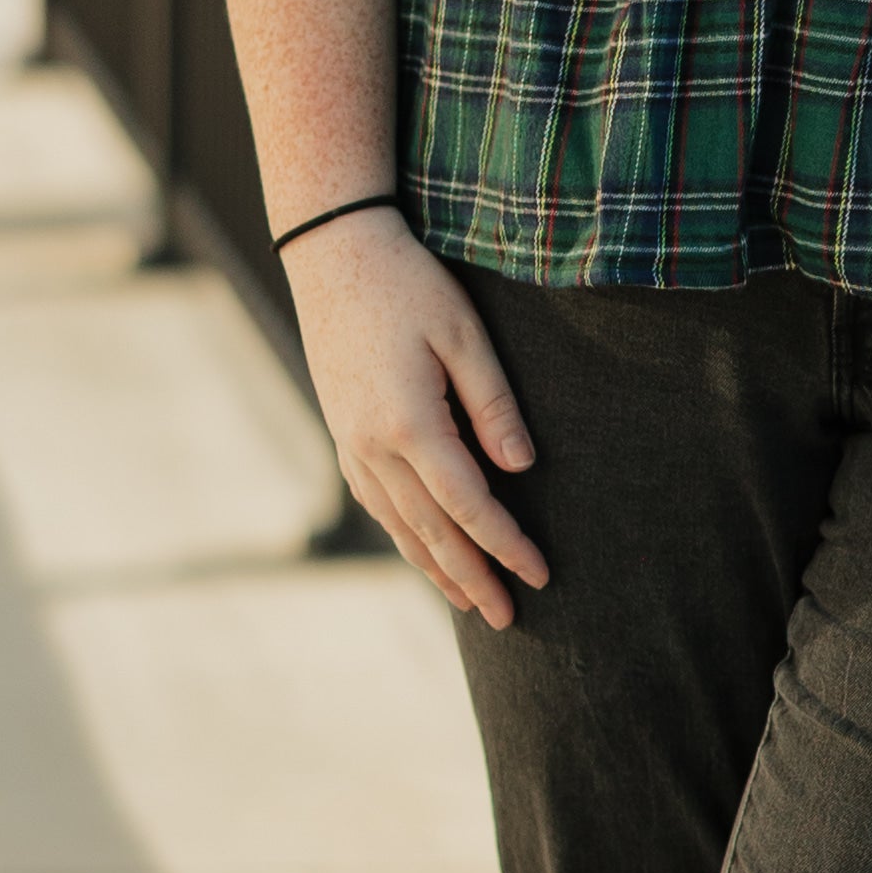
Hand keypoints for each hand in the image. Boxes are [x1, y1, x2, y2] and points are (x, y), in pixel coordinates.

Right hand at [283, 213, 547, 625]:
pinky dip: (403, 535)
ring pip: (398, 525)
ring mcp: (351, 443)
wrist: (332, 253)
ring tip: (468, 603)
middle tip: (507, 618)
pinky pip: (376, 502)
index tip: (539, 574)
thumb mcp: (464, 334)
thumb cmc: (408, 285)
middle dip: (472, 578)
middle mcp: (373, 446)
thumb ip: (493, 404)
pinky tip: (422, 551)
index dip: (506, 544)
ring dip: (435, 568)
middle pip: (430, 531)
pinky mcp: (342, 433)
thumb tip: (522, 468)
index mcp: (409, 423)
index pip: (469, 504)